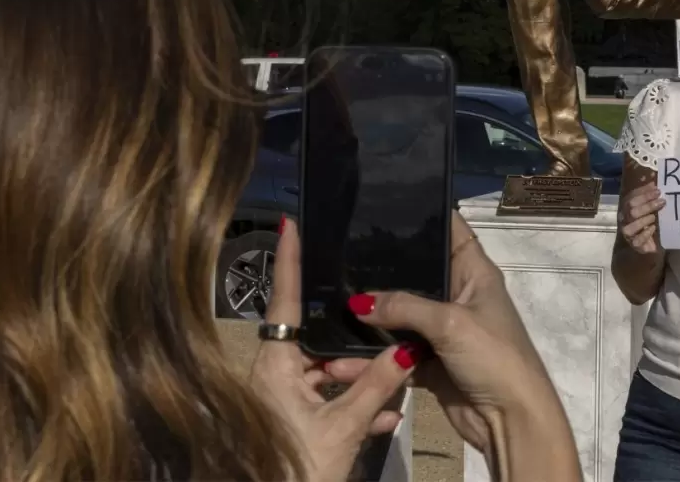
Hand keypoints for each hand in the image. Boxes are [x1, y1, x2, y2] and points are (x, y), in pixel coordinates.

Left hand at [254, 219, 413, 481]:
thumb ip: (376, 386)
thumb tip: (407, 347)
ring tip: (395, 377)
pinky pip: (325, 401)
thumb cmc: (297, 469)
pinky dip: (353, 406)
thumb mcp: (343, 428)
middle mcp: (272, 376)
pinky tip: (385, 418)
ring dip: (359, 379)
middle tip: (382, 316)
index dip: (291, 261)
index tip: (291, 222)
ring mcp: (280, 400)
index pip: (285, 300)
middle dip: (352, 338)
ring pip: (325, 372)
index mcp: (274, 367)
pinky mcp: (291, 422)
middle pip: (315, 338)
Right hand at [328, 212, 575, 463]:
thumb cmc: (493, 356)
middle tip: (340, 254)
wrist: (510, 421)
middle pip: (417, 275)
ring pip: (401, 317)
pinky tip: (341, 356)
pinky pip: (396, 354)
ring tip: (330, 307)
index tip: (385, 203)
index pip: (450, 230)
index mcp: (475, 272)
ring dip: (372, 320)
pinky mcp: (430, 363)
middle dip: (383, 269)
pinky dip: (374, 357)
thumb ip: (404, 307)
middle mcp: (458, 295)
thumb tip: (358, 302)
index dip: (424, 214)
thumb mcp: (450, 323)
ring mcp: (443, 330)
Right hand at [618, 180, 664, 256]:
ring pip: (631, 225)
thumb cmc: (648, 221)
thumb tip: (653, 180)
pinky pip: (637, 240)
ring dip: (645, 219)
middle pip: (632, 209)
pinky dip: (646, 233)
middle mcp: (624, 219)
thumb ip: (648, 194)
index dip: (644, 193)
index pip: (631, 197)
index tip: (658, 191)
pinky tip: (653, 228)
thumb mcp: (648, 206)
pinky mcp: (635, 245)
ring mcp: (628, 233)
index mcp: (626, 207)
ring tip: (655, 217)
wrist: (648, 243)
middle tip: (662, 202)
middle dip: (647, 204)